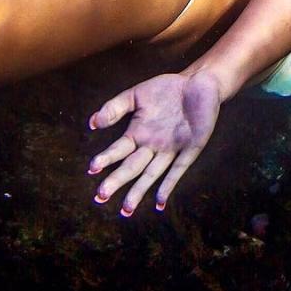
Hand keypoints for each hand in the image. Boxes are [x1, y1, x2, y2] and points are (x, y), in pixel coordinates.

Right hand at [87, 71, 221, 215]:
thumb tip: (92, 122)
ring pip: (152, 173)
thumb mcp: (137, 94)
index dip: (106, 158)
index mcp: (138, 133)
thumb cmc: (167, 89)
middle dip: (117, 181)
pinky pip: (178, 169)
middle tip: (101, 196)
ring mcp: (171, 149)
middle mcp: (152, 146)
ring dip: (139, 190)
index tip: (92, 169)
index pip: (119, 150)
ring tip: (126, 208)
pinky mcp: (191, 148)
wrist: (198, 82)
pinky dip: (169, 184)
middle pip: (132, 167)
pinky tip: (160, 200)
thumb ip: (115, 107)